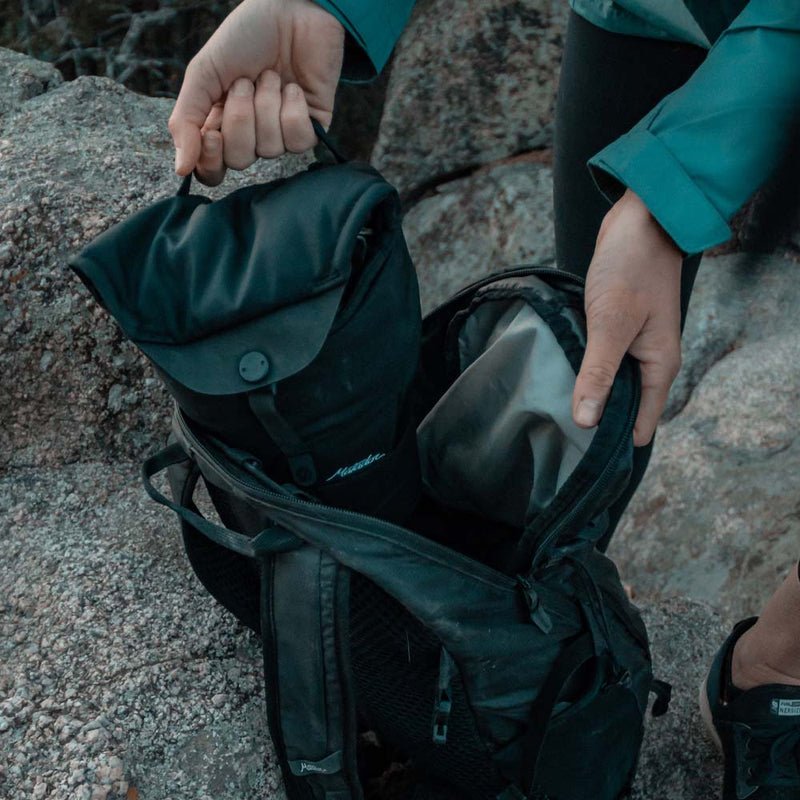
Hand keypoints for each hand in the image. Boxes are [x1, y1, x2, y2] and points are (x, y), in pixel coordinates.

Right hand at [168, 0, 344, 184]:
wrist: (290, 9)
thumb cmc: (245, 38)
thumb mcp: (204, 74)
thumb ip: (186, 121)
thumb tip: (181, 170)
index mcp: (221, 124)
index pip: (212, 170)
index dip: (211, 161)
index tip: (212, 135)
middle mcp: (252, 135)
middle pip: (240, 160)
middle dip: (240, 118)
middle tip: (245, 82)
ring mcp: (282, 133)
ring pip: (270, 149)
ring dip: (266, 105)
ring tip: (271, 75)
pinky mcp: (313, 128)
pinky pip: (299, 141)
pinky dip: (293, 110)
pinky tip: (294, 87)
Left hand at [572, 189, 683, 446]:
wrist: (640, 220)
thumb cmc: (631, 269)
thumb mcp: (610, 325)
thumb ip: (599, 374)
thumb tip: (587, 422)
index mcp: (659, 367)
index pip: (642, 424)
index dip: (614, 441)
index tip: (581, 455)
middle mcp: (650, 362)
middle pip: (625, 409)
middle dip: (597, 421)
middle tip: (556, 435)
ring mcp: (634, 346)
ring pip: (611, 386)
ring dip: (589, 395)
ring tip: (552, 412)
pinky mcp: (617, 331)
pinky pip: (602, 364)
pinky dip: (585, 371)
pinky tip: (560, 377)